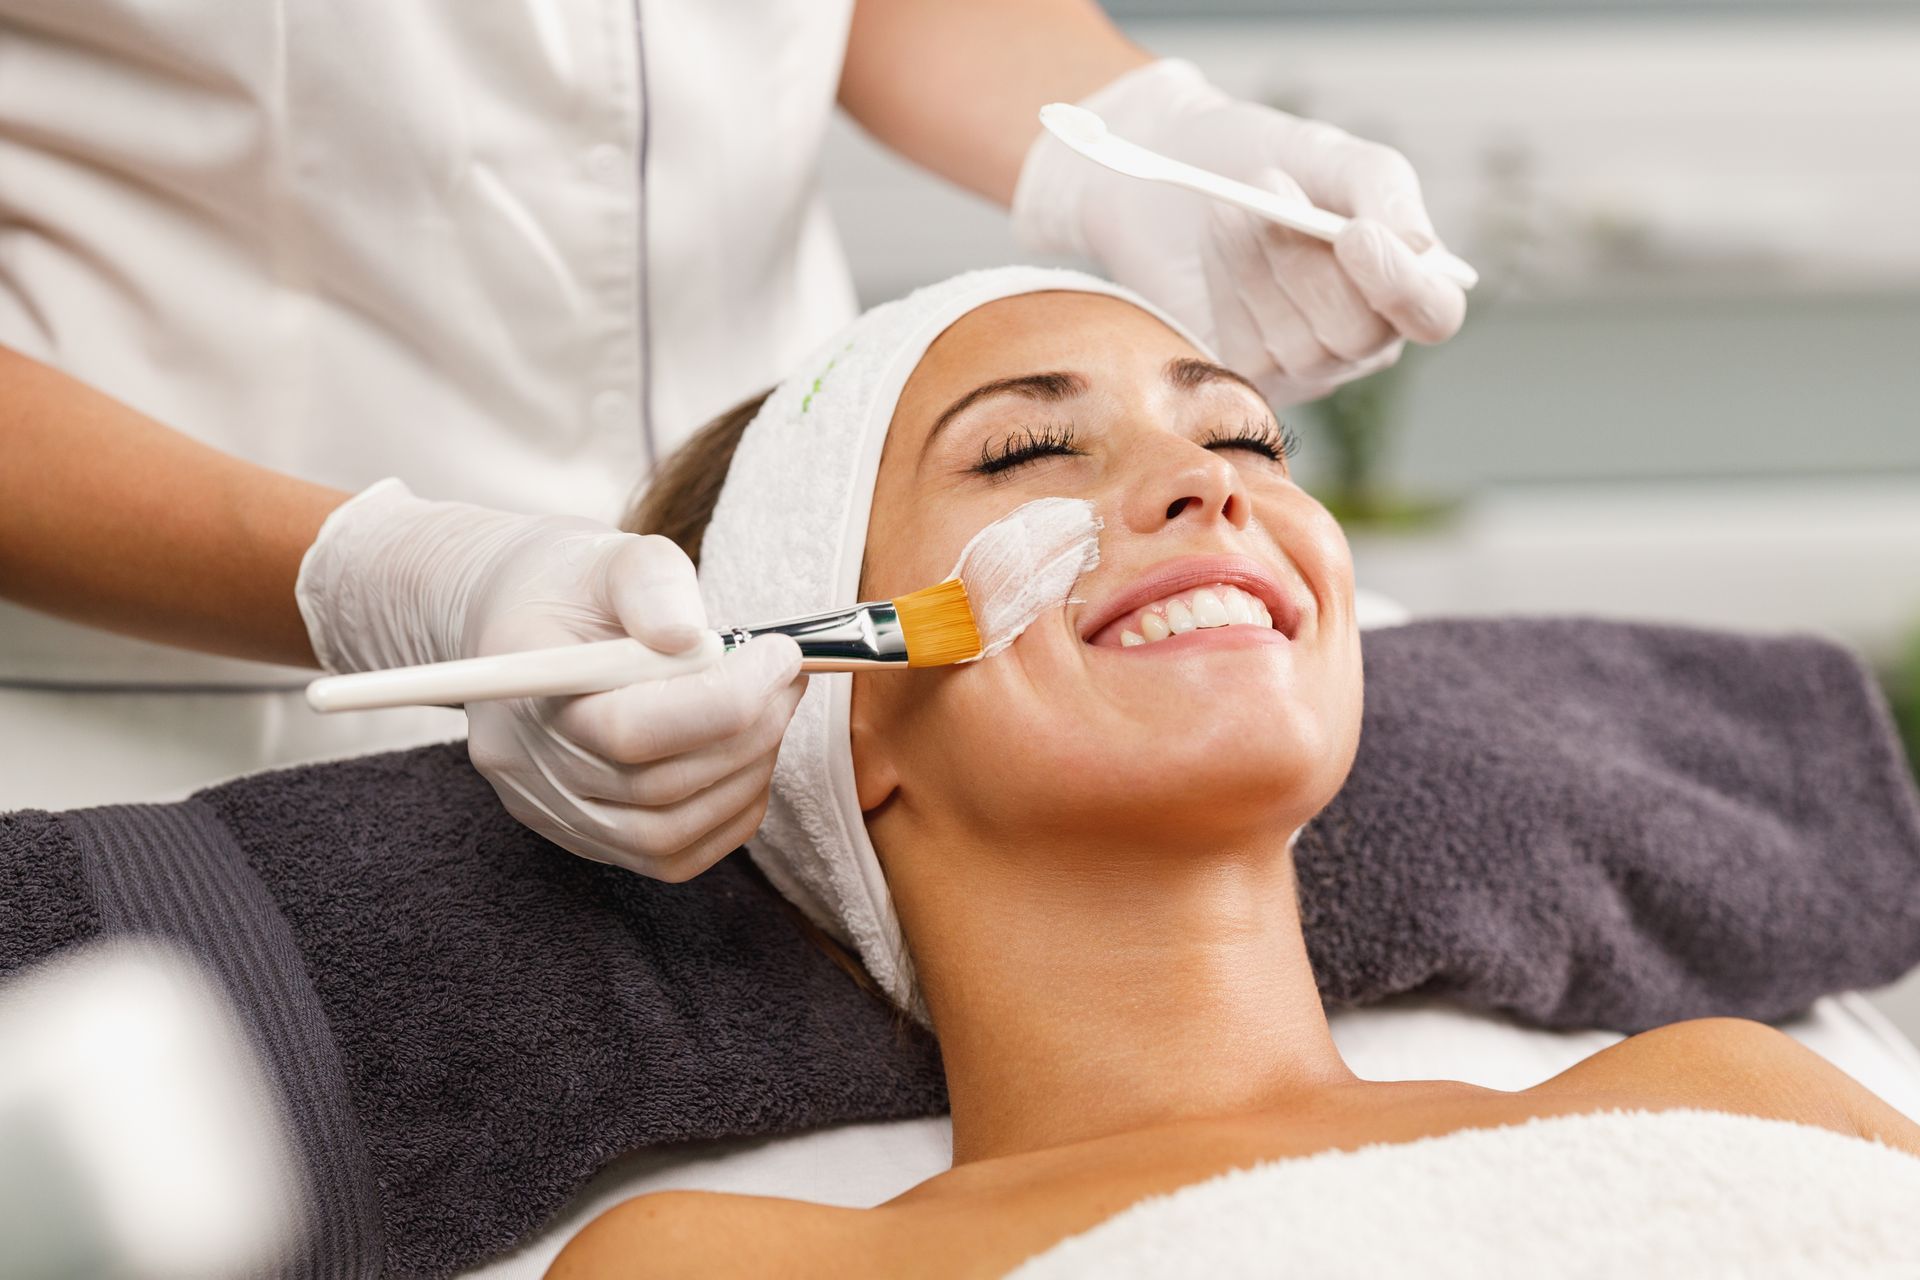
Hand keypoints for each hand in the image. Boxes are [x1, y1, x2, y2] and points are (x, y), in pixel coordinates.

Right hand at [296, 480, 804, 879]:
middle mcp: (527, 767)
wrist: (525, 621)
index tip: (780, 654)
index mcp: (524, 688)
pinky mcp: (587, 836)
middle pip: (655, 787)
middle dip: (748, 731)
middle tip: (789, 677)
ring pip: (668, 833)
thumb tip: (691, 638)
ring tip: (774, 708)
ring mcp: (554, 812)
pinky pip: (672, 855)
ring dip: (745, 774)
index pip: (628, 731)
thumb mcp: (613, 556)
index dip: (723, 700)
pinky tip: (748, 755)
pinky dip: (729, 812)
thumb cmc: (574, 586)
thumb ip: (652, 584)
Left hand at [1013, 59, 1466, 406]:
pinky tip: (1219, 251)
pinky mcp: (1249, 373)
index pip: (1434, 314)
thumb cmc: (1262, 156)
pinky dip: (1229, 292)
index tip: (1355, 233)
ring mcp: (1306, 364)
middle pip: (1359, 335)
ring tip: (1231, 208)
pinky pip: (1248, 353)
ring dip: (1258, 265)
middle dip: (1306, 262)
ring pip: (1300, 346)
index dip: (1401, 285)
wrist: (1171, 169)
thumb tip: (1420, 247)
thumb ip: (1382, 188)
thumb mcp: (1329, 153)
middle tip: (1267, 184)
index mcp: (1405, 277)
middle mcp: (1365, 335)